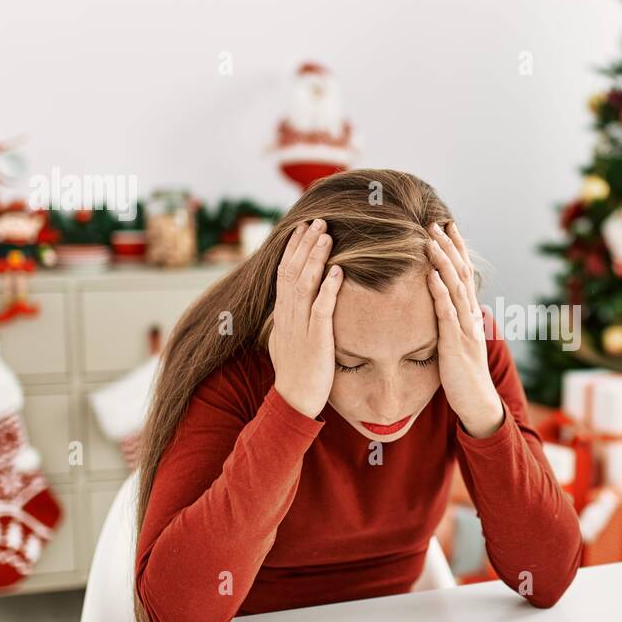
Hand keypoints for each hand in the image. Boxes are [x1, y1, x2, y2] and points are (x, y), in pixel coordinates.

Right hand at [269, 219, 342, 418]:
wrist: (294, 400)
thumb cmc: (296, 372)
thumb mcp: (288, 339)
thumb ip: (291, 318)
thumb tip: (292, 303)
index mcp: (282, 314)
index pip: (285, 273)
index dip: (294, 249)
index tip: (303, 228)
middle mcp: (288, 316)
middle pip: (293, 272)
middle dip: (305, 245)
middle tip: (318, 221)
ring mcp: (300, 327)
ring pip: (305, 285)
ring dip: (316, 258)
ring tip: (327, 236)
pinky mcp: (316, 340)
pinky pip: (321, 309)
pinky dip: (329, 288)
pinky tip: (339, 271)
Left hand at [426, 221, 503, 438]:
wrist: (477, 403)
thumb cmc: (463, 375)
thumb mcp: (458, 342)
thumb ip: (452, 322)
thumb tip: (444, 305)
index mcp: (470, 314)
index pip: (464, 274)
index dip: (456, 250)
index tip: (447, 227)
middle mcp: (470, 316)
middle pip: (461, 274)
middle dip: (449, 247)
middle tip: (436, 223)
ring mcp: (465, 329)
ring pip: (455, 288)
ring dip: (443, 262)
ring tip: (430, 240)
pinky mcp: (456, 344)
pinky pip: (447, 314)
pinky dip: (439, 292)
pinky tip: (430, 276)